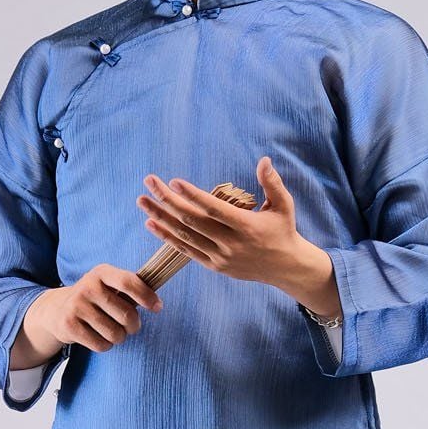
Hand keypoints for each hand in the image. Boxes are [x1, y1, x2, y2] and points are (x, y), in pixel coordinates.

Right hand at [15, 264, 162, 363]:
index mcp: (102, 272)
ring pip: (115, 334)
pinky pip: (101, 345)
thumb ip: (131, 289)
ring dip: (119, 337)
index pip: (128, 282)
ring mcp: (76, 305)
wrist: (58, 309)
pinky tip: (98, 337)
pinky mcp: (69, 325)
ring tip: (112, 331)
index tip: (158, 308)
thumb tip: (158, 303)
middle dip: (134, 325)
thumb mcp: (110, 285)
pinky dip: (105, 345)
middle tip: (130, 326)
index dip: (146, 296)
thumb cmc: (96, 299)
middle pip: (126, 314)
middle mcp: (88, 286)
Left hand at [137, 157, 338, 313]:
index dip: (193, 196)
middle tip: (149, 182)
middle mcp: (231, 244)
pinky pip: (186, 250)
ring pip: (184, 235)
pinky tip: (151, 223)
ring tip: (142, 200)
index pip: (214, 210)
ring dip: (161, 217)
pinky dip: (167, 237)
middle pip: (193, 220)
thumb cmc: (283, 230)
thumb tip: (264, 160)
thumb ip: (272, 183)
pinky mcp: (214, 266)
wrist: (285, 268)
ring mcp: (220, 257)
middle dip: (168, 200)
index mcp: (247, 227)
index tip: (173, 182)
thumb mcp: (284, 205)